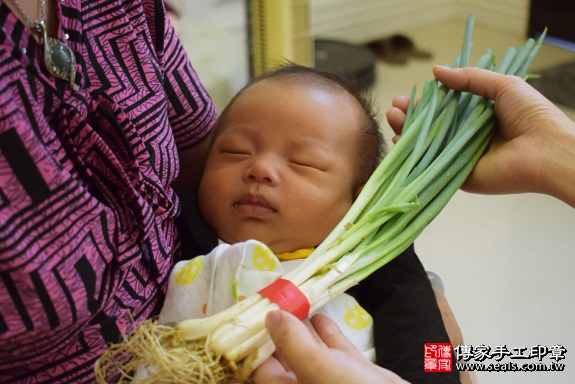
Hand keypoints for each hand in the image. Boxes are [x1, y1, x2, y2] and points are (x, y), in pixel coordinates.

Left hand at [252, 311, 408, 383]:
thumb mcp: (318, 368)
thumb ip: (293, 342)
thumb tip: (269, 316)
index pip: (260, 365)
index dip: (255, 338)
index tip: (253, 311)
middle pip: (283, 355)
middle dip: (279, 328)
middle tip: (274, 300)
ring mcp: (329, 380)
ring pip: (309, 350)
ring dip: (301, 327)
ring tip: (293, 301)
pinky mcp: (352, 374)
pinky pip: (334, 351)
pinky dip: (327, 333)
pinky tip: (320, 315)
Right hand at [386, 65, 574, 206]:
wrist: (546, 150)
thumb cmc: (532, 115)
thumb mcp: (503, 86)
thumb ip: (470, 79)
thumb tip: (437, 71)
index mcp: (477, 118)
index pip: (443, 110)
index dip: (425, 103)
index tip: (409, 97)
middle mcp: (466, 138)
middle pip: (430, 128)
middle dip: (410, 117)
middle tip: (395, 107)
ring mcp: (460, 158)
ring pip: (426, 146)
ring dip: (406, 133)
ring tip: (392, 118)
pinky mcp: (458, 176)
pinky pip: (431, 166)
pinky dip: (413, 157)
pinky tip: (398, 142)